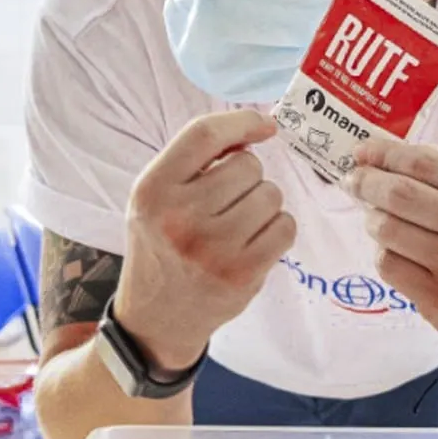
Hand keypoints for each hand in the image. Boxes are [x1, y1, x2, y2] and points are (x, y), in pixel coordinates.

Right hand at [111, 109, 295, 371]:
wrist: (157, 317)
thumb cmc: (163, 243)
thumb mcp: (156, 196)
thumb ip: (195, 160)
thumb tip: (257, 127)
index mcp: (152, 190)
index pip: (204, 135)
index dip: (241, 121)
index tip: (265, 125)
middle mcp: (179, 217)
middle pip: (247, 165)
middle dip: (247, 177)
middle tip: (227, 202)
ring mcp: (212, 249)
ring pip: (271, 194)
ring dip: (263, 203)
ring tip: (238, 224)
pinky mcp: (242, 274)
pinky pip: (285, 226)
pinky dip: (277, 229)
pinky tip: (254, 242)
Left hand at [345, 136, 437, 379]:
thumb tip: (378, 156)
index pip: (423, 162)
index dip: (383, 154)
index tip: (362, 152)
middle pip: (400, 193)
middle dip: (366, 183)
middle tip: (353, 181)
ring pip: (386, 229)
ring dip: (372, 220)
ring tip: (380, 220)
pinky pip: (387, 263)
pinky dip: (382, 253)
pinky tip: (396, 252)